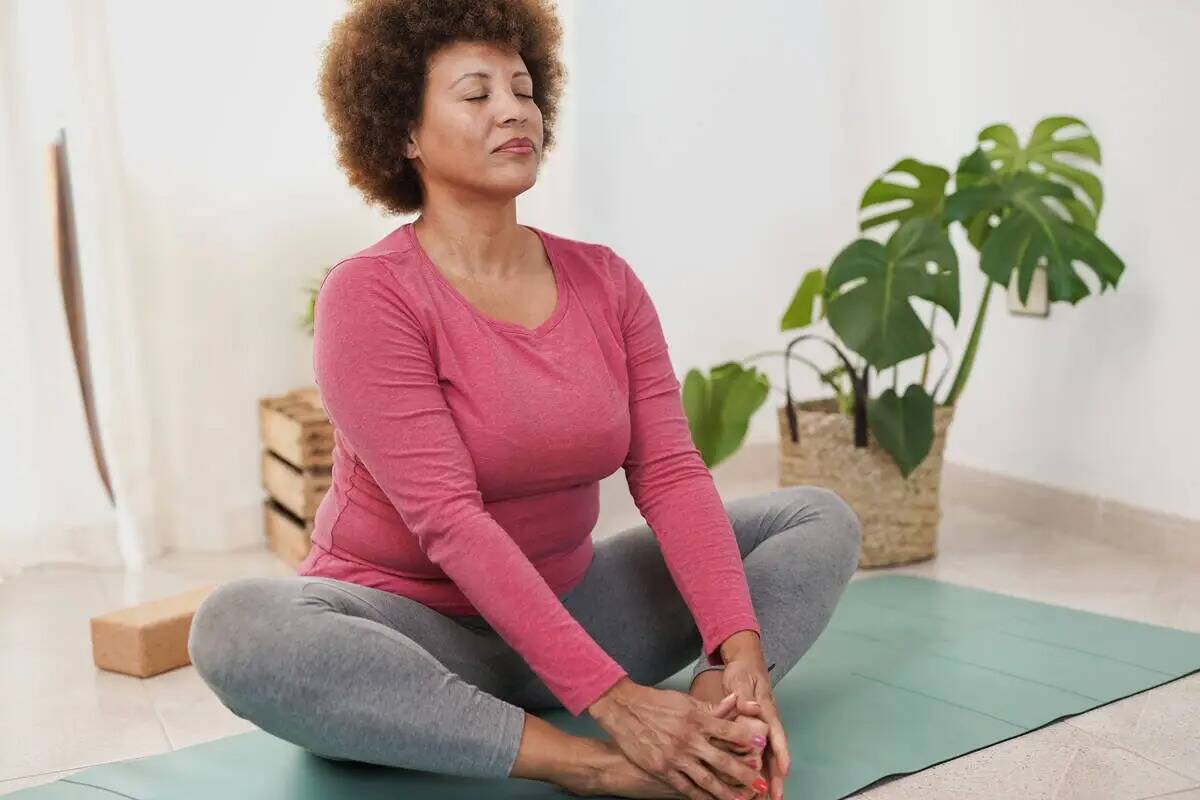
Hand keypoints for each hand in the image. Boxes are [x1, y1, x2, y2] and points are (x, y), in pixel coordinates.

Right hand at [589, 678, 768, 799]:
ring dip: (726, 792)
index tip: (762, 746)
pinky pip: (685, 787)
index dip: (746, 739)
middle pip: (722, 760)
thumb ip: (710, 707)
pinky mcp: (662, 769)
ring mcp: (675, 756)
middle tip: (762, 784)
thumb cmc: (655, 702)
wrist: (623, 710)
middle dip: (745, 774)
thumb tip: (734, 703)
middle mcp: (688, 739)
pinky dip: (701, 797)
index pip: (727, 730)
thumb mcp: (684, 701)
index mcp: (695, 719)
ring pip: (706, 779)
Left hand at [719, 659, 790, 799]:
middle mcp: (768, 723)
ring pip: (768, 757)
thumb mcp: (742, 679)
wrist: (745, 665)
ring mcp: (762, 729)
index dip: (781, 753)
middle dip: (777, 775)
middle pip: (775, 753)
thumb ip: (745, 694)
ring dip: (768, 777)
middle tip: (777, 795)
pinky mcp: (753, 732)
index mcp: (767, 711)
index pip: (776, 734)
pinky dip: (757, 770)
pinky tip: (753, 786)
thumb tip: (751, 707)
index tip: (785, 770)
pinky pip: (757, 754)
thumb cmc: (744, 672)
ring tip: (767, 798)